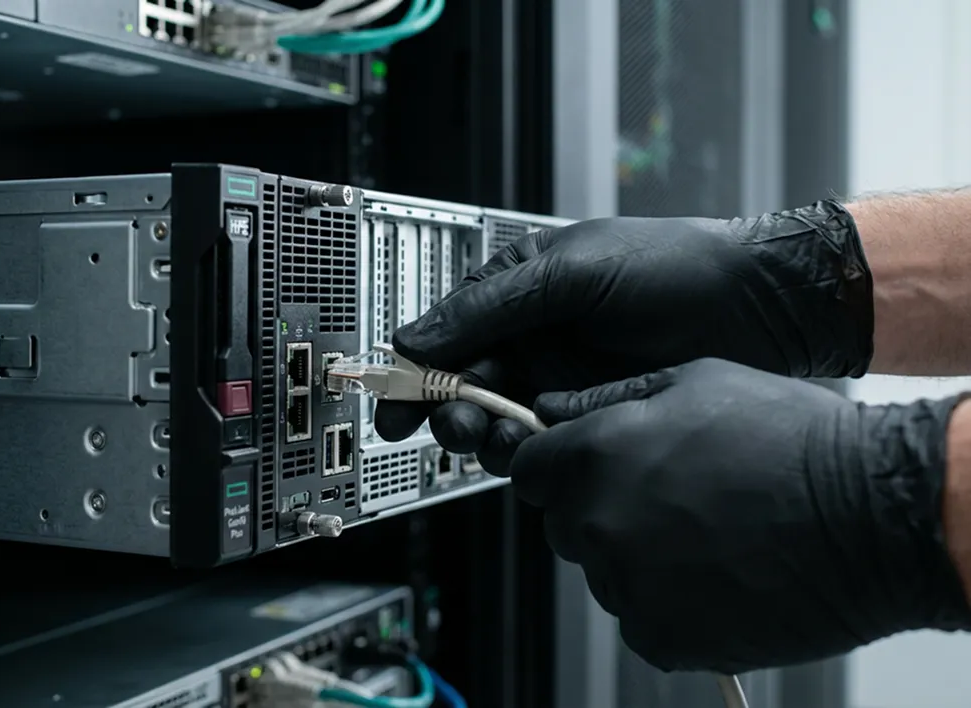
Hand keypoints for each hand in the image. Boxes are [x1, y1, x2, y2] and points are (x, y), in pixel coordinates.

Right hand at [374, 203, 873, 474]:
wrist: (756, 305)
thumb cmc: (670, 266)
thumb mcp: (570, 271)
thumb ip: (489, 305)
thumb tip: (414, 339)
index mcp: (514, 288)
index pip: (447, 334)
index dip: (417, 371)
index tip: (399, 404)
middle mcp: (530, 336)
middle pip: (464, 384)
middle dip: (450, 408)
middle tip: (457, 424)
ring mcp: (558, 378)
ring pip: (497, 418)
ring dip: (486, 433)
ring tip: (496, 438)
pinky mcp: (587, 414)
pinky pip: (540, 441)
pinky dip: (528, 450)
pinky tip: (535, 447)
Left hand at [506, 358, 970, 673]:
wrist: (870, 517)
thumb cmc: (794, 441)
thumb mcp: (697, 380)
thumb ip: (612, 399)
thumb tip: (557, 411)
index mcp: (599, 454)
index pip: (528, 469)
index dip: (555, 466)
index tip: (580, 469)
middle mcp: (600, 521)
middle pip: (563, 523)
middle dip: (596, 508)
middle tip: (664, 497)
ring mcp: (628, 585)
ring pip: (603, 571)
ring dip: (635, 556)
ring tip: (706, 533)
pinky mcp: (662, 635)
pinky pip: (640, 618)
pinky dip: (667, 602)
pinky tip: (717, 572)